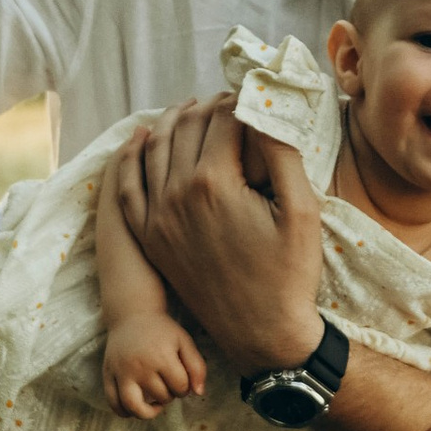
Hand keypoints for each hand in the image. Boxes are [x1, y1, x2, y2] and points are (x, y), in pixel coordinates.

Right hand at [103, 313, 206, 420]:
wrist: (131, 315)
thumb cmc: (161, 331)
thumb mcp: (184, 342)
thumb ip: (197, 366)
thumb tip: (198, 392)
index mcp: (161, 357)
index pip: (180, 387)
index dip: (186, 387)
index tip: (181, 378)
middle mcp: (140, 366)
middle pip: (161, 397)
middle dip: (170, 394)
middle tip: (168, 383)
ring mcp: (121, 372)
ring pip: (135, 407)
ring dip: (149, 411)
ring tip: (155, 403)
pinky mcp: (108, 375)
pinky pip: (114, 403)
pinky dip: (124, 413)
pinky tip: (134, 409)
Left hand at [110, 94, 324, 377]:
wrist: (262, 333)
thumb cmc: (290, 273)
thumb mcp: (302, 210)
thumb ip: (282, 152)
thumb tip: (264, 108)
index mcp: (213, 183)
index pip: (222, 119)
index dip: (239, 101)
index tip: (253, 96)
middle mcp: (175, 195)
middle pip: (186, 128)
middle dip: (208, 107)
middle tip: (227, 100)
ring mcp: (156, 217)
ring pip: (154, 149)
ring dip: (171, 121)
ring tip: (190, 107)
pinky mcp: (149, 237)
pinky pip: (128, 187)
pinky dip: (131, 157)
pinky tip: (140, 139)